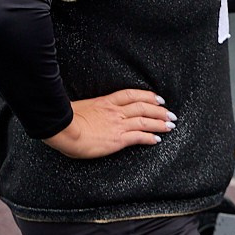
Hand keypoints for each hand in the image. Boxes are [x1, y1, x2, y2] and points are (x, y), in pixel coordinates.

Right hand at [44, 88, 175, 158]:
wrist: (64, 128)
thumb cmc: (66, 120)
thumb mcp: (79, 108)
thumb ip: (89, 110)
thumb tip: (88, 113)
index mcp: (105, 102)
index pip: (131, 95)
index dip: (147, 95)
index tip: (157, 98)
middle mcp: (115, 112)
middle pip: (143, 107)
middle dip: (159, 110)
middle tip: (170, 113)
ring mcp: (118, 125)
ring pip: (145, 121)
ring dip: (160, 123)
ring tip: (170, 125)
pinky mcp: (118, 139)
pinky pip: (139, 137)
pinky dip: (150, 137)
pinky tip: (157, 139)